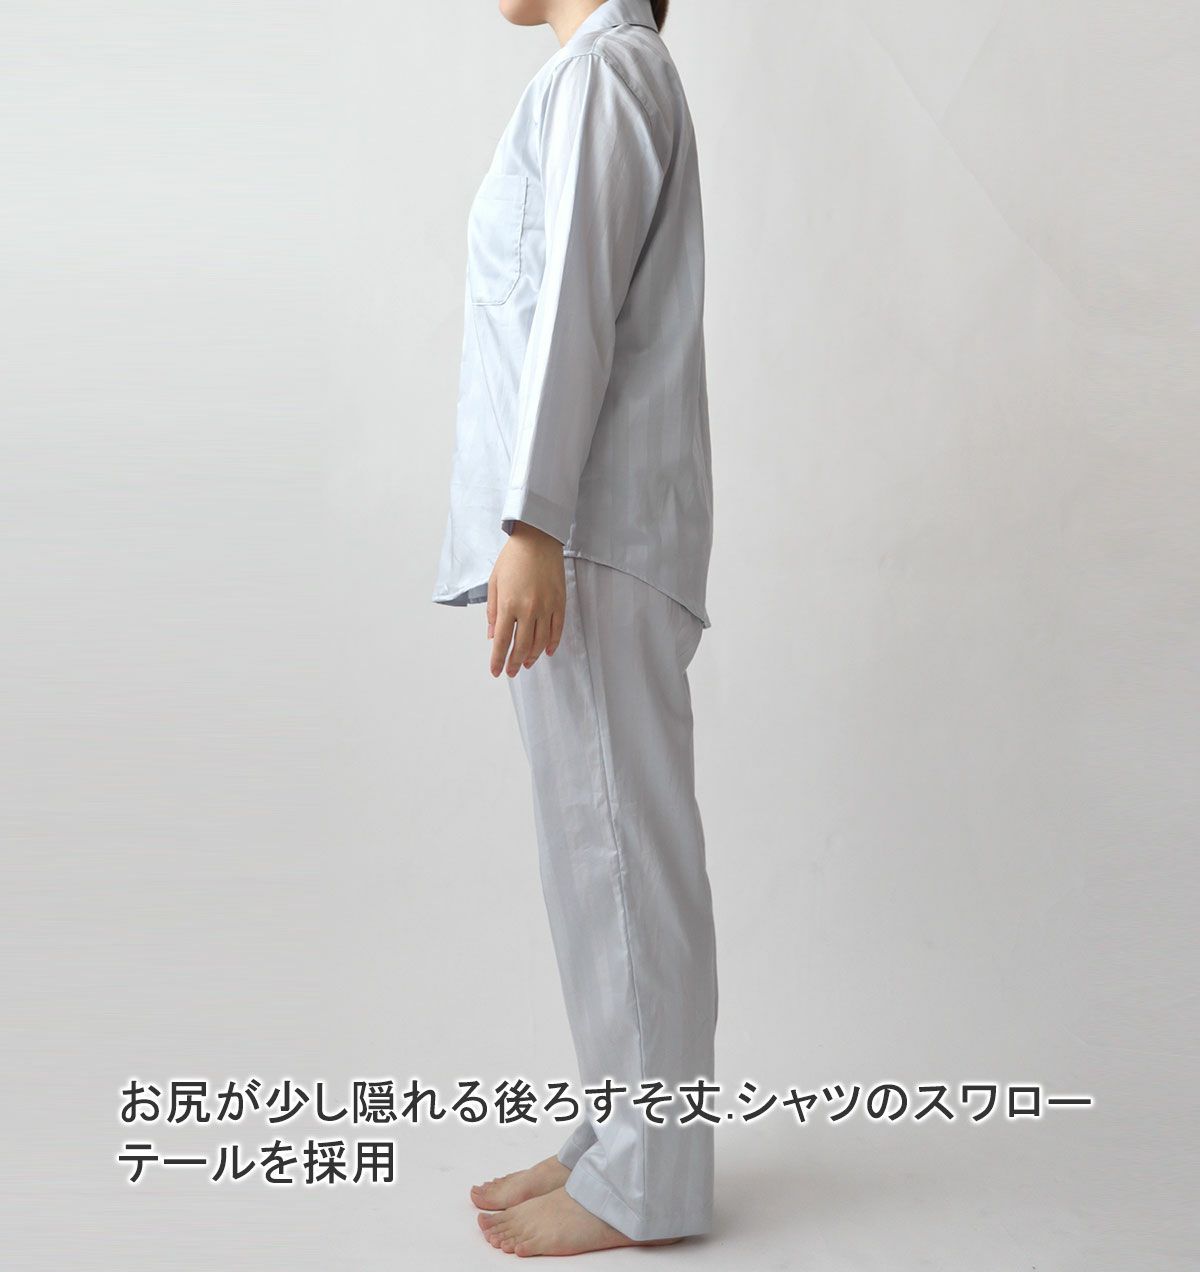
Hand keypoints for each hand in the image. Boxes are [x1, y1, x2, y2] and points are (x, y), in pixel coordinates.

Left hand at [486, 522, 565, 677]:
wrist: (537, 539)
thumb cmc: (513, 558)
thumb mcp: (494, 583)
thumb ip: (493, 611)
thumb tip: (493, 635)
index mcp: (508, 604)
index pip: (502, 641)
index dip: (498, 660)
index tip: (496, 671)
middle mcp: (528, 609)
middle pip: (522, 646)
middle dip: (515, 663)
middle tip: (512, 672)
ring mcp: (546, 606)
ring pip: (540, 641)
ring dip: (532, 656)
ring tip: (526, 663)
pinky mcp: (560, 602)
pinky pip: (557, 629)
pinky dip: (552, 643)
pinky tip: (546, 651)